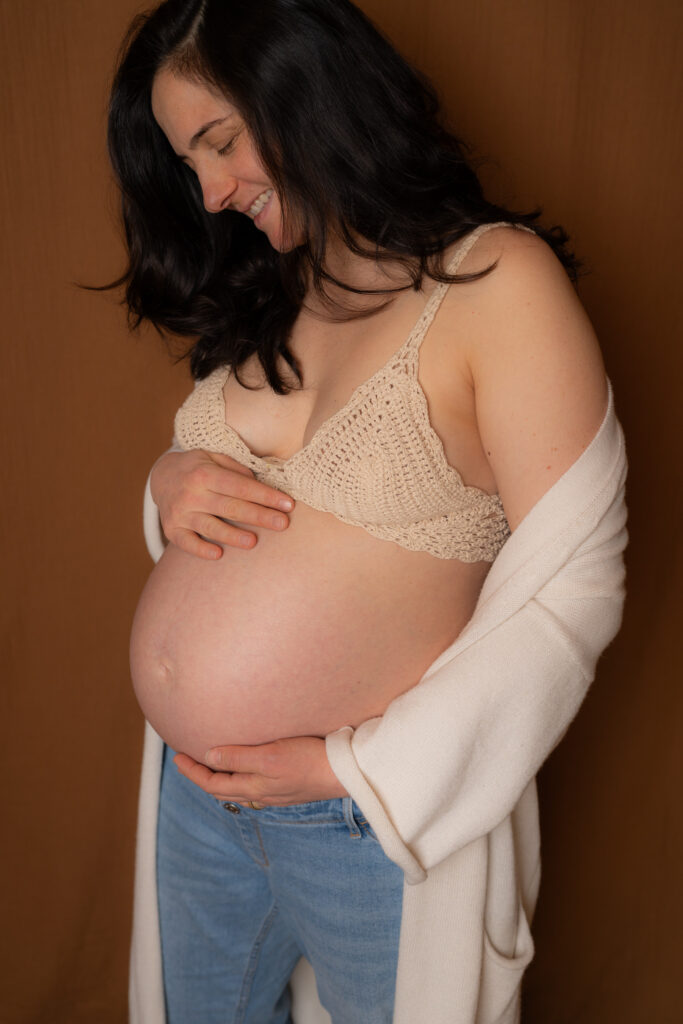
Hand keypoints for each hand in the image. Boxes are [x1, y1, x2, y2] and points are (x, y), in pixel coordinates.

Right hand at [150, 448, 293, 558]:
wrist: (162, 477)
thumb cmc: (198, 468)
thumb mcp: (214, 457)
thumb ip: (236, 468)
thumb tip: (258, 483)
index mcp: (205, 474)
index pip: (241, 487)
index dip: (265, 496)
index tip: (288, 504)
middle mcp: (191, 494)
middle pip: (231, 508)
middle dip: (259, 516)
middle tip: (283, 524)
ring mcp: (180, 513)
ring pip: (211, 528)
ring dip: (233, 536)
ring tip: (253, 542)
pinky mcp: (172, 530)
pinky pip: (186, 543)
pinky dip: (201, 550)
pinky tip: (218, 554)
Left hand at [174, 736, 348, 805]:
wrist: (343, 773)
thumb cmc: (308, 760)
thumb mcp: (269, 755)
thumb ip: (238, 757)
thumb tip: (209, 756)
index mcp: (252, 787)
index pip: (211, 783)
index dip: (192, 772)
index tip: (178, 756)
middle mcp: (260, 794)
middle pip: (222, 789)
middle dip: (202, 776)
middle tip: (188, 759)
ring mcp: (275, 793)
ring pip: (238, 790)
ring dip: (220, 778)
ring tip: (212, 762)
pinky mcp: (287, 787)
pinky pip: (253, 787)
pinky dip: (239, 778)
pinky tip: (246, 768)